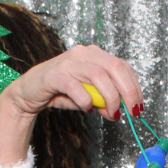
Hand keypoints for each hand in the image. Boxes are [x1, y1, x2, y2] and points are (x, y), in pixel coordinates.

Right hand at [0, 46, 141, 167]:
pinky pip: (75, 86)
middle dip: (127, 91)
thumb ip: (102, 101)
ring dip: (109, 97)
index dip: (134, 86)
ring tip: (110, 113)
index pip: (122, 66)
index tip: (138, 106)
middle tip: (131, 111)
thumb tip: (119, 112)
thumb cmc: (58, 92)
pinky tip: (87, 109)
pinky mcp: (54, 75)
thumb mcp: (86, 97)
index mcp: (94, 55)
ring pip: (98, 75)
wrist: (28, 93)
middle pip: (114, 68)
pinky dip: (85, 99)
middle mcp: (83, 54)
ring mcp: (68, 62)